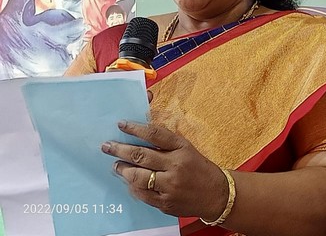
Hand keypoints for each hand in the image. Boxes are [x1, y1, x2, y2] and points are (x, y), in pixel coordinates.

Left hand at [101, 120, 228, 219]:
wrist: (216, 194)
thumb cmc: (199, 168)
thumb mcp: (187, 149)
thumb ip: (166, 142)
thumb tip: (140, 132)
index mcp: (182, 148)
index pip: (155, 134)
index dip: (135, 128)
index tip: (121, 124)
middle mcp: (176, 166)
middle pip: (142, 155)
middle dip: (120, 149)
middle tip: (107, 146)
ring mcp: (170, 186)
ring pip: (138, 177)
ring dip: (123, 170)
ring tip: (116, 165)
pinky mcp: (165, 203)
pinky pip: (142, 194)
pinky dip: (132, 187)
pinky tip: (128, 181)